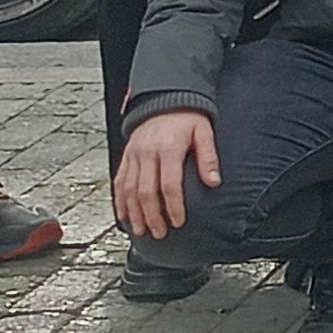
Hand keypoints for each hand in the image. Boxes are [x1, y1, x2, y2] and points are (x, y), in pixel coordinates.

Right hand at [114, 109, 215, 239]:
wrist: (165, 99)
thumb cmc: (188, 117)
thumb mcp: (204, 132)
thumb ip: (208, 157)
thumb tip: (214, 182)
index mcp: (168, 147)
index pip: (169, 184)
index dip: (173, 206)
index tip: (178, 221)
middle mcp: (147, 152)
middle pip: (146, 191)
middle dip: (152, 215)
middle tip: (160, 233)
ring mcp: (133, 155)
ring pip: (129, 189)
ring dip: (134, 213)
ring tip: (141, 231)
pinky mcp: (126, 156)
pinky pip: (119, 181)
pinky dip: (120, 201)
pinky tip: (123, 216)